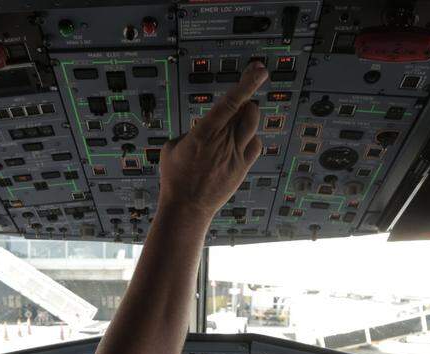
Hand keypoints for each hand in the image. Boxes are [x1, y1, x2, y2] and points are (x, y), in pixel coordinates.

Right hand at [158, 61, 267, 219]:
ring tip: (238, 118)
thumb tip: (201, 126)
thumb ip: (189, 131)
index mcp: (204, 133)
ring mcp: (235, 155)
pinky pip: (255, 145)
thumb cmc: (176, 179)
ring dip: (248, 116)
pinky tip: (241, 141)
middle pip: (246, 110)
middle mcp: (223, 142)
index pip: (230, 102)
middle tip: (244, 94)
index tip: (257, 71)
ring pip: (252, 125)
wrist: (187, 207)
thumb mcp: (171, 147)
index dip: (247, 84)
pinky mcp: (242, 167)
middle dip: (247, 97)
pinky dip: (251, 138)